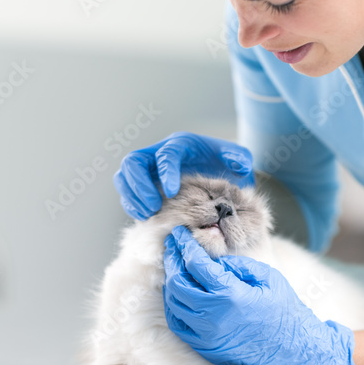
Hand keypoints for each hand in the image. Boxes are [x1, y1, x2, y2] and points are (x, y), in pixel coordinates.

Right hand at [113, 131, 254, 219]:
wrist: (216, 172)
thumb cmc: (224, 165)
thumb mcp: (236, 159)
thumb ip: (239, 158)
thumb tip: (239, 164)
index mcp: (181, 145)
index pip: (166, 154)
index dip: (165, 172)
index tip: (172, 192)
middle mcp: (158, 154)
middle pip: (133, 162)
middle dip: (139, 185)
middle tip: (154, 207)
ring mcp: (147, 170)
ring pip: (124, 177)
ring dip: (131, 197)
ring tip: (147, 215)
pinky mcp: (141, 186)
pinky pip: (126, 193)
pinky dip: (131, 206)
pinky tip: (146, 219)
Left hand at [162, 225, 354, 364]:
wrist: (294, 351)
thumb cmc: (284, 310)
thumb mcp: (267, 278)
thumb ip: (237, 265)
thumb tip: (214, 261)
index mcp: (230, 295)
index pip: (196, 264)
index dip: (184, 245)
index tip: (178, 233)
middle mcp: (213, 316)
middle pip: (177, 282)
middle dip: (172, 259)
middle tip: (172, 244)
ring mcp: (206, 335)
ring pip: (173, 303)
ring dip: (170, 281)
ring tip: (174, 264)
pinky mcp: (205, 347)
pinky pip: (178, 323)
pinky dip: (174, 304)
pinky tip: (177, 291)